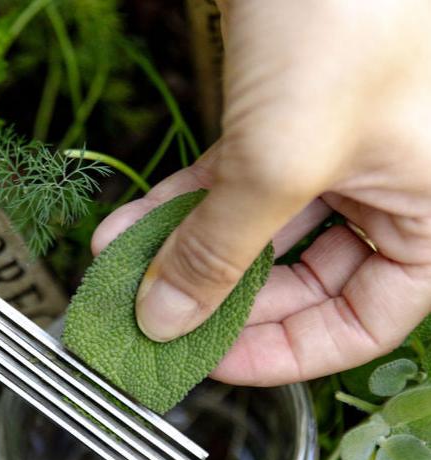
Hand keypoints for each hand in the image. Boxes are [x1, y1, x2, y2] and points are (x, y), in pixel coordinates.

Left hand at [93, 0, 430, 385]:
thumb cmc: (351, 13)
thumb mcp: (282, 160)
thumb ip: (221, 252)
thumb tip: (167, 320)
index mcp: (428, 219)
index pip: (356, 327)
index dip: (280, 354)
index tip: (208, 360)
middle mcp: (387, 194)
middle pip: (296, 285)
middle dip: (216, 304)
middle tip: (155, 324)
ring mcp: (332, 159)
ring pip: (252, 236)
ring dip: (183, 256)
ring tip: (123, 276)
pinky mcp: (282, 124)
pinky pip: (227, 187)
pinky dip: (177, 209)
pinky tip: (126, 231)